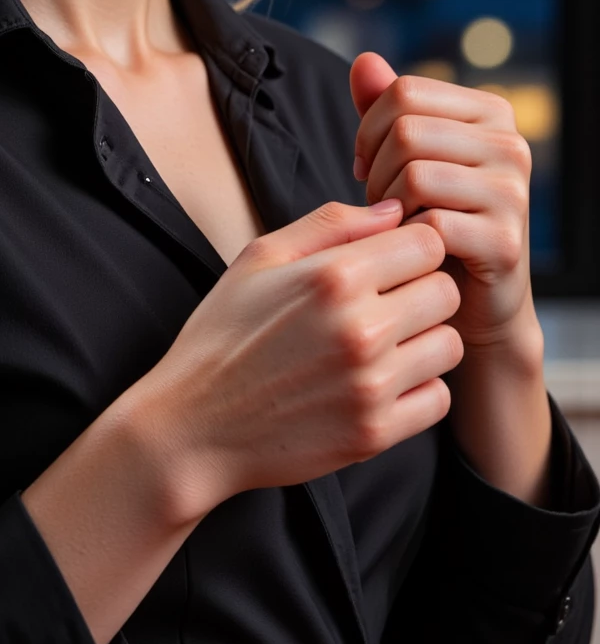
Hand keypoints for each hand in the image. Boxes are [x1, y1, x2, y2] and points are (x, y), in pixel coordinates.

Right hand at [141, 198, 461, 515]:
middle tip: (388, 302)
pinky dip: (417, 390)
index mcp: (333, 276)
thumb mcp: (261, 258)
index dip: (412, 247)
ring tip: (385, 343)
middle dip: (423, 290)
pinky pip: (438, 399)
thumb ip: (331, 223)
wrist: (194, 425)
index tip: (391, 261)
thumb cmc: (224, 333)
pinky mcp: (375, 433)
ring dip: (424, 340)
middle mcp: (360, 329)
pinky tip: (381, 382)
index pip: (427, 242)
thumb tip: (394, 211)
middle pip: (447, 291)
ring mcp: (371, 385)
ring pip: (449, 345)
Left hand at [350, 51, 538, 354]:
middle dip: (376, 170)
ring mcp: (513, 192)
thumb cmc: (431, 218)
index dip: (369, 129)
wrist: (467, 300)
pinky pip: (429, 222)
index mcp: (491, 112)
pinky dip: (406, 238)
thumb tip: (365, 60)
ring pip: (414, 173)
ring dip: (388, 206)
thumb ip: (385, 108)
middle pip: (406, 129)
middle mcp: (511, 144)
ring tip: (396, 224)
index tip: (367, 166)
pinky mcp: (505, 241)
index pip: (404, 90)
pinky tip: (412, 248)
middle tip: (380, 204)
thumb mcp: (404, 156)